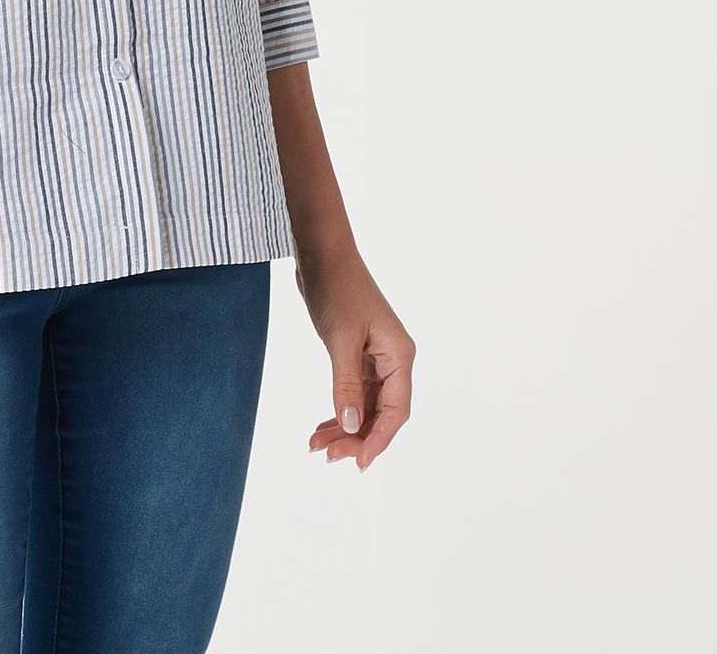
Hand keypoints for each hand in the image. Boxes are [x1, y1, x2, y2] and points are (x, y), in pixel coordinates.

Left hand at [296, 242, 412, 471]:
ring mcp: (375, 357)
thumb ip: (347, 384)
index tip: (358, 462)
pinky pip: (354, 392)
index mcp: (399, 355)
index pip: (397, 411)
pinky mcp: (357, 353)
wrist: (322, 253)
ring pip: (366, 406)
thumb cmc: (336, 288)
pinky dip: (340, 410)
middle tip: (327, 455)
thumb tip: (352, 426)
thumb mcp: (341, 338)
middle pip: (381, 413)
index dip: (379, 439)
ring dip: (344, 427)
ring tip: (317, 446)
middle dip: (356, 437)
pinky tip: (322, 426)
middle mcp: (393, 359)